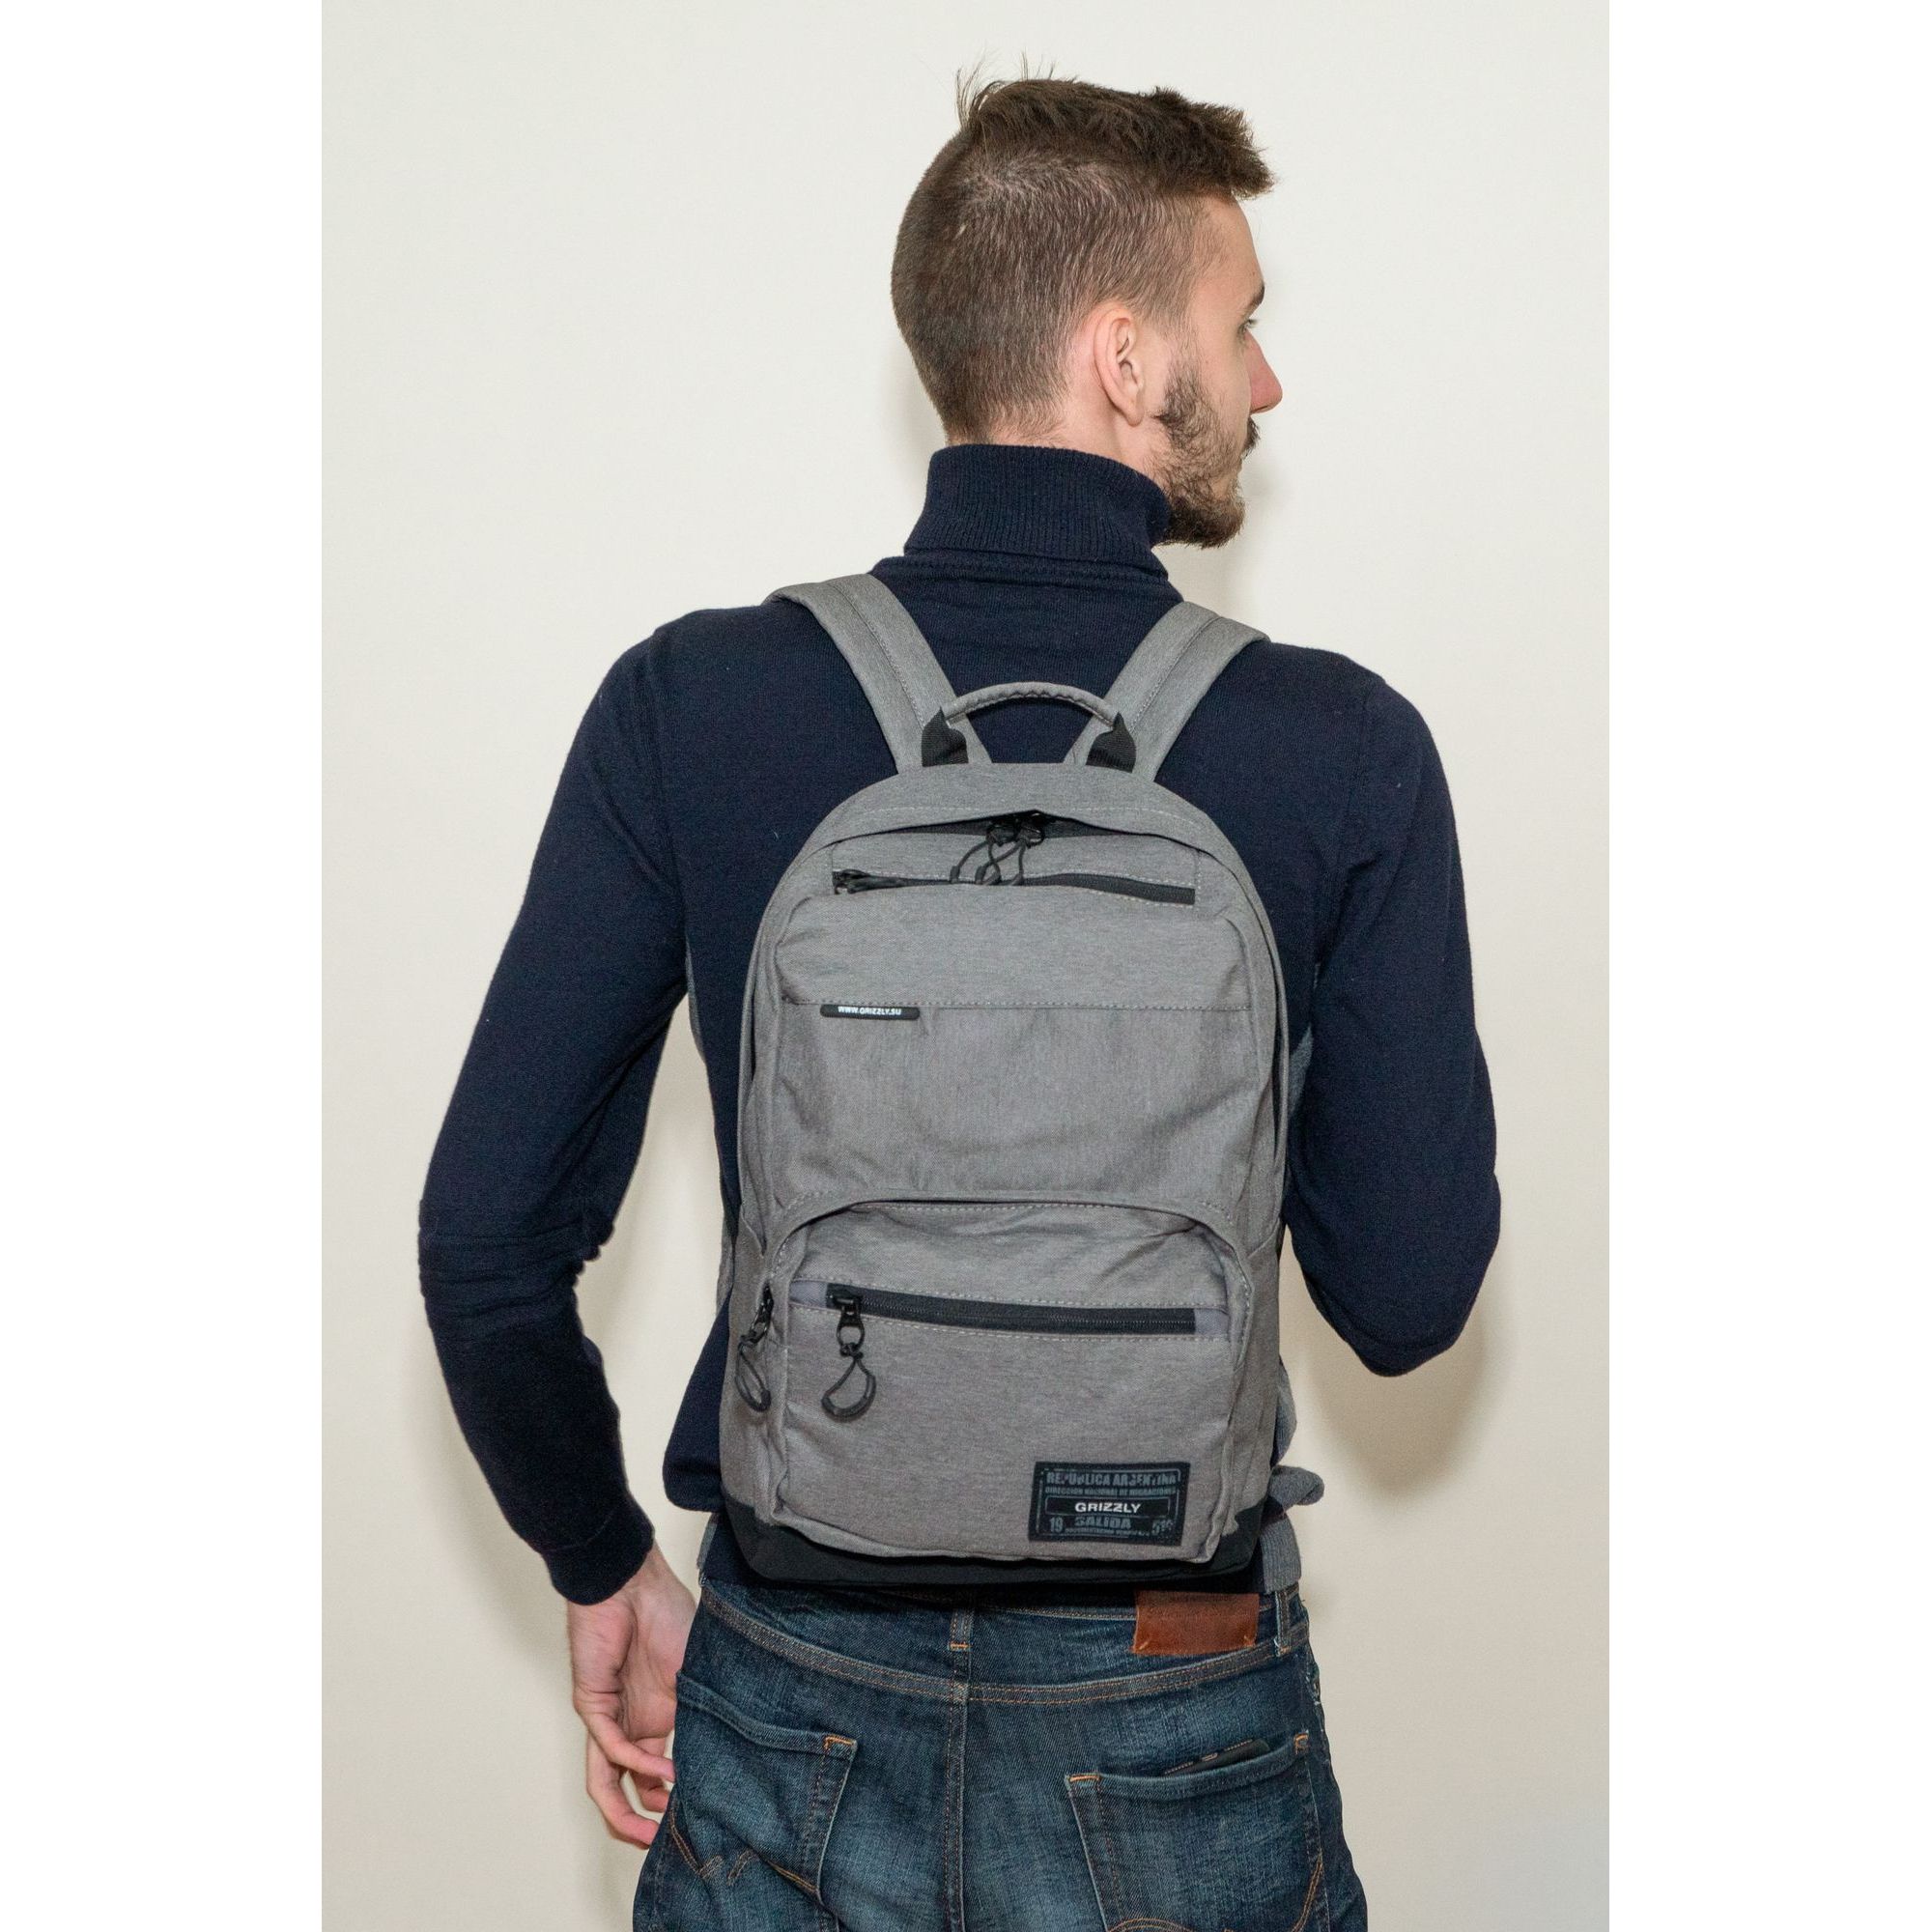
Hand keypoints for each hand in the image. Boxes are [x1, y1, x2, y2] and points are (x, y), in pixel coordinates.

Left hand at [566, 1543, 696, 1848]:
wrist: (635, 1580)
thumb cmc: (668, 1615)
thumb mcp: (697, 1676)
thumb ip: (703, 1716)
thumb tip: (729, 1760)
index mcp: (655, 1721)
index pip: (655, 1779)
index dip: (671, 1804)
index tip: (698, 1820)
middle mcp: (630, 1725)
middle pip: (626, 1789)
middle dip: (642, 1824)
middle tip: (667, 1844)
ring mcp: (609, 1717)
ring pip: (607, 1781)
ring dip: (625, 1813)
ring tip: (650, 1834)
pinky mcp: (592, 1704)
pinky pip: (610, 1746)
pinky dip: (637, 1764)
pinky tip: (663, 1772)